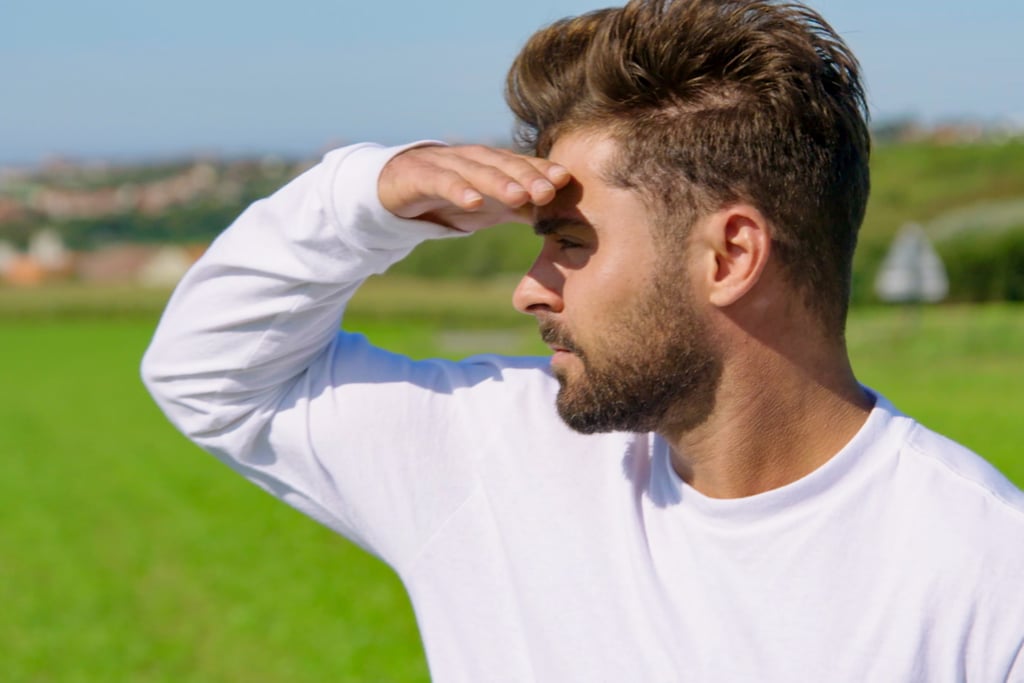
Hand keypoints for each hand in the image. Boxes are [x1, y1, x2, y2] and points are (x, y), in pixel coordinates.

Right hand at [378, 144, 570, 231]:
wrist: (393, 189)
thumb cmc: (449, 197)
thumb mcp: (489, 207)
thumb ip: (521, 210)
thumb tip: (560, 221)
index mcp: (491, 164)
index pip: (521, 165)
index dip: (542, 170)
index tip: (565, 180)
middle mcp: (472, 159)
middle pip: (503, 165)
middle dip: (527, 176)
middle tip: (549, 190)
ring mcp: (445, 164)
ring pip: (476, 171)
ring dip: (499, 182)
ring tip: (519, 196)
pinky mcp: (419, 175)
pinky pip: (441, 181)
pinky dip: (458, 190)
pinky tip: (473, 202)